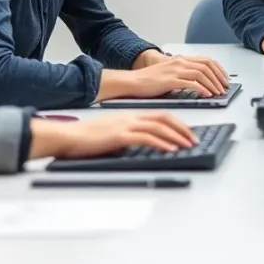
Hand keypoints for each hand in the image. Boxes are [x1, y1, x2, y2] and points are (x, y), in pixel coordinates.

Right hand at [30, 111, 196, 158]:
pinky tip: (170, 149)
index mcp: (131, 115)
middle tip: (194, 139)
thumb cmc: (87, 137)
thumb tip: (142, 144)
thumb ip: (129, 135)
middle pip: (165, 118)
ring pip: (159, 127)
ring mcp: (126, 125)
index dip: (177, 123)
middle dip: (183, 129)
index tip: (188, 132)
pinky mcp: (120, 135)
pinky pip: (146, 138)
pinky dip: (161, 143)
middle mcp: (131, 117)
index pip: (161, 115)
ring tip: (188, 145)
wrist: (69, 136)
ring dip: (176, 136)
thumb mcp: (113, 132)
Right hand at [133, 55, 228, 95]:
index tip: (225, 78)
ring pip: (201, 74)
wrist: (133, 81)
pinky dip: (202, 89)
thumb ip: (184, 74)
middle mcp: (180, 62)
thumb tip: (200, 82)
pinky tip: (207, 95)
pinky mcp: (170, 80)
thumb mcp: (170, 73)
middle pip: (207, 66)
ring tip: (218, 93)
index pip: (207, 60)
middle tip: (225, 87)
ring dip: (213, 84)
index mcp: (181, 60)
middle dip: (219, 77)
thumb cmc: (149, 80)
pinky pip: (191, 83)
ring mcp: (175, 70)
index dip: (219, 69)